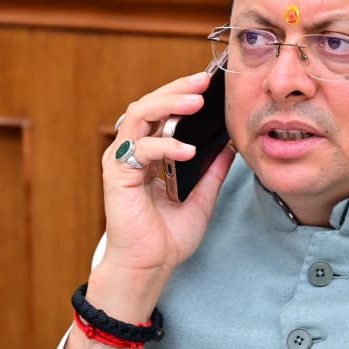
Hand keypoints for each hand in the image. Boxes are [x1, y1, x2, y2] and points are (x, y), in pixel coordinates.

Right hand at [92, 70, 234, 316]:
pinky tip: (187, 150)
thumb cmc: (167, 239)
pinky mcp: (117, 175)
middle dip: (176, 89)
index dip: (182, 94)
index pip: (162, 112)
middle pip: (149, 104)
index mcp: (149, 154)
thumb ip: (213, 172)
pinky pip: (140, 149)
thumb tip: (231, 148)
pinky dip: (164, 145)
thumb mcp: (201, 199)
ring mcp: (122, 161)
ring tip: (196, 102)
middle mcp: (132, 152)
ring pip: (138, 115)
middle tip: (204, 80)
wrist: (148, 268)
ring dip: (168, 104)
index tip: (210, 85)